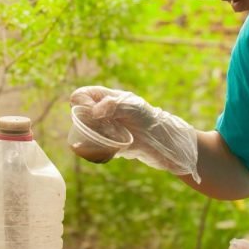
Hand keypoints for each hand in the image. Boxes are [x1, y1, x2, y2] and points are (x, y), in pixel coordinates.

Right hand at [70, 86, 199, 182]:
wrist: (168, 145)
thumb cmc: (152, 121)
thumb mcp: (134, 108)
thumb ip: (113, 105)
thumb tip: (93, 111)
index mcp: (108, 98)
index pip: (81, 95)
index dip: (81, 103)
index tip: (94, 114)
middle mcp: (105, 113)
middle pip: (80, 116)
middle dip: (87, 124)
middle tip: (105, 129)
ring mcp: (107, 129)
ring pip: (85, 133)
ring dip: (92, 139)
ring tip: (111, 141)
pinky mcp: (111, 145)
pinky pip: (94, 148)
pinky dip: (96, 151)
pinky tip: (110, 152)